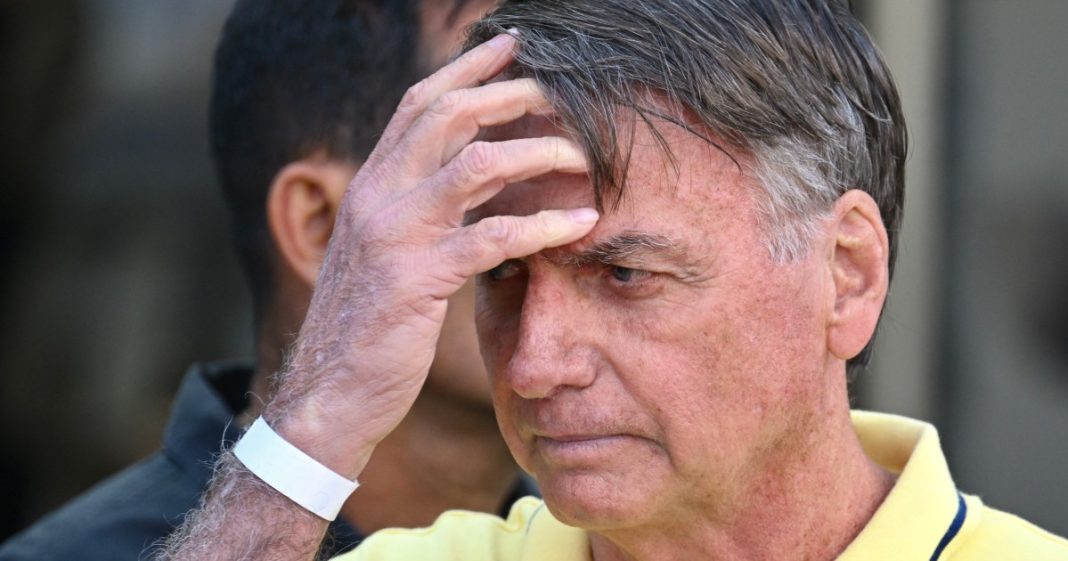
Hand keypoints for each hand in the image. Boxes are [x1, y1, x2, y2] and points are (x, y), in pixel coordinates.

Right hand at [263, 33, 597, 479]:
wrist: (327, 391)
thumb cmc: (368, 325)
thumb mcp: (387, 253)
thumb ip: (422, 211)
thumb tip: (477, 180)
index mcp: (371, 186)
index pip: (419, 105)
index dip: (466, 70)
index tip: (511, 45)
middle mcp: (376, 197)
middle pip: (448, 115)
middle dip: (510, 93)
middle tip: (560, 88)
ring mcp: (393, 235)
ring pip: (475, 165)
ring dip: (537, 151)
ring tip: (582, 153)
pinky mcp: (416, 279)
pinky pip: (491, 238)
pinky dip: (544, 226)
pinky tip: (583, 224)